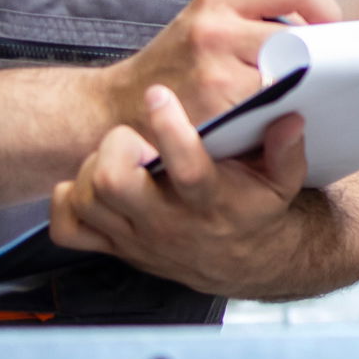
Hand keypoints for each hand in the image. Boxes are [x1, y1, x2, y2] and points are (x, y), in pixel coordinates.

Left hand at [49, 84, 311, 296]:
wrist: (242, 262)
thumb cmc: (256, 210)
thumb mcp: (284, 182)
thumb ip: (287, 150)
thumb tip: (289, 118)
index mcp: (211, 202)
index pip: (186, 169)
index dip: (170, 129)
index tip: (160, 95)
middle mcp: (167, 222)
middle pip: (114, 183)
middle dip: (115, 147)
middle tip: (133, 136)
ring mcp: (135, 237)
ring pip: (88, 199)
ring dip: (93, 167)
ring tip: (118, 155)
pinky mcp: (115, 247)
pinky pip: (68, 228)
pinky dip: (69, 200)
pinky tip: (90, 184)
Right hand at [101, 0, 339, 130]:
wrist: (115, 107)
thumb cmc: (176, 66)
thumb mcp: (208, 24)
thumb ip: (256, 20)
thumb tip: (323, 33)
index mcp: (219, 0)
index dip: (326, 9)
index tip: (334, 31)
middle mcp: (215, 29)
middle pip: (297, 39)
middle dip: (315, 59)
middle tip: (327, 72)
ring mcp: (213, 71)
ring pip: (286, 78)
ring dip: (298, 90)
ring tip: (296, 96)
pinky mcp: (212, 109)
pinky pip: (266, 111)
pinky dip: (277, 115)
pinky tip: (272, 118)